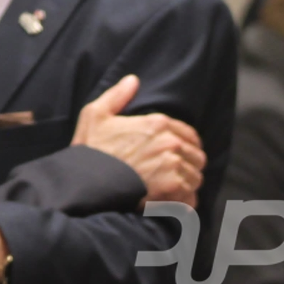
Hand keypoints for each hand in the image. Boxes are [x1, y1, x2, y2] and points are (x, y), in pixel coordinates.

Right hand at [72, 75, 205, 208]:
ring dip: (185, 185)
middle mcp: (171, 143)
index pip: (190, 135)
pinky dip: (183, 203)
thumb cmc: (91, 151)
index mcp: (157, 123)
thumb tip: (133, 80)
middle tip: (171, 175)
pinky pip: (191, 199)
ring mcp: (174, 168)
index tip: (176, 156)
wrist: (87, 183)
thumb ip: (116, 96)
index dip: (185, 146)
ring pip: (195, 179)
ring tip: (168, 190)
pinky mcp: (174, 191)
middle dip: (187, 166)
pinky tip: (169, 203)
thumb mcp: (95, 115)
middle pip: (197, 158)